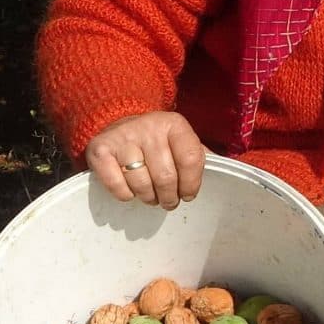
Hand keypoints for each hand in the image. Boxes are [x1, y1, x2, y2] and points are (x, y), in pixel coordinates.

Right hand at [85, 112, 205, 210]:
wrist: (117, 122)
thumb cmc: (157, 141)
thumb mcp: (180, 140)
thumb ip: (199, 155)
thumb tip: (223, 172)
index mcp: (174, 124)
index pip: (190, 159)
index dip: (191, 184)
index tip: (188, 194)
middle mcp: (148, 127)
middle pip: (166, 177)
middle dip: (170, 197)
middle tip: (169, 201)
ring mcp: (123, 137)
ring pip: (141, 184)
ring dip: (148, 197)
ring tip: (151, 195)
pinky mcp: (100, 150)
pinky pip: (117, 185)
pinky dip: (125, 195)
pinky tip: (130, 189)